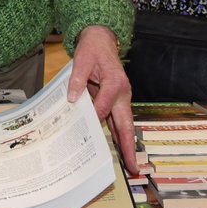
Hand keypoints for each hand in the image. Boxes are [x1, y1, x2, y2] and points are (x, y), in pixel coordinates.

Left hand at [68, 25, 136, 169]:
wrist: (102, 40)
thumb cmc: (92, 49)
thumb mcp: (82, 59)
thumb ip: (77, 78)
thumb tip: (73, 99)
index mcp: (115, 82)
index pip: (105, 105)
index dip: (96, 115)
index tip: (85, 125)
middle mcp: (123, 93)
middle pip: (126, 123)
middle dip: (129, 146)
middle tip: (134, 167)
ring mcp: (122, 98)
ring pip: (125, 125)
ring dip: (127, 145)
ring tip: (130, 166)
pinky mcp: (117, 100)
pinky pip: (118, 120)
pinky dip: (119, 135)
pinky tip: (118, 150)